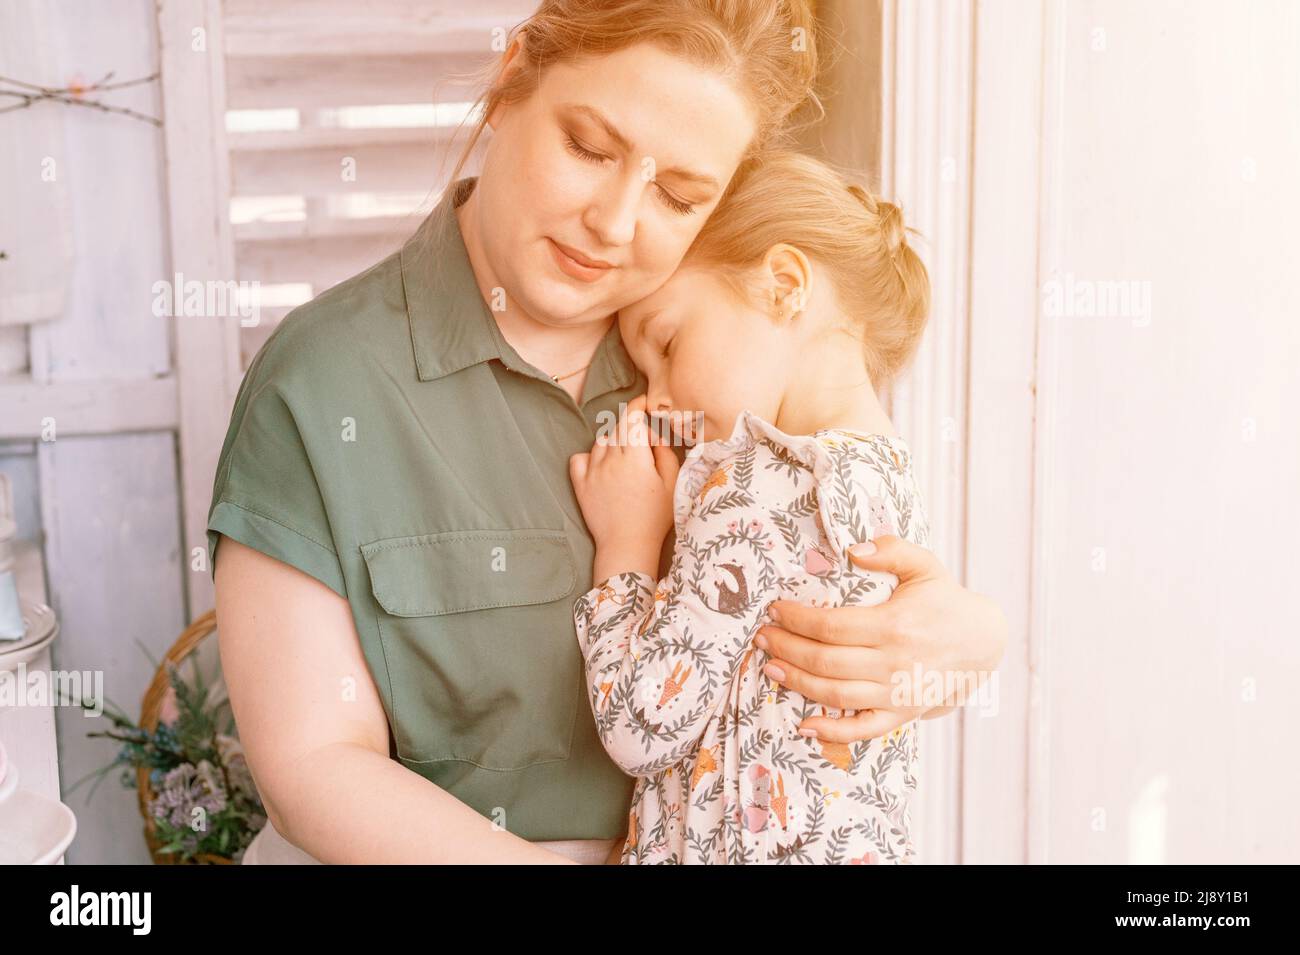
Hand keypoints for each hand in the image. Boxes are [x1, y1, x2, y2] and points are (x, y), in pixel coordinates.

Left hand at [569, 394, 678, 563]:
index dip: (639, 404)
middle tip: (644, 440)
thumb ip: (665, 453)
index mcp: (635, 455)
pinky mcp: (580, 485)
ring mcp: (592, 471)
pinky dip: (589, 456)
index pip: (632, 416)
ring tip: (627, 459)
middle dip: (631, 424)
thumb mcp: (672, 483)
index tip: (645, 403)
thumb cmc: (655, 518)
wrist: (627, 546)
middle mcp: (610, 458)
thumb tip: (653, 436)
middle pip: (617, 426)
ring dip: (614, 441)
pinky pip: (579, 458)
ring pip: (601, 441)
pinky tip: (601, 466)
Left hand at [755, 535, 1007, 741]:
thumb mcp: (924, 566)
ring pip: (835, 694)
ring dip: (797, 682)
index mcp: (895, 626)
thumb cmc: (944, 600)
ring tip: (770, 666)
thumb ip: (891, 551)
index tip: (774, 609)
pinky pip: (862, 730)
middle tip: (761, 637)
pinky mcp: (902, 714)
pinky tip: (804, 725)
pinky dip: (832, 732)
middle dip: (786, 648)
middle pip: (825, 661)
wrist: (983, 642)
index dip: (796, 619)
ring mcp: (897, 694)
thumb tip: (853, 550)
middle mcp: (894, 663)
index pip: (831, 626)